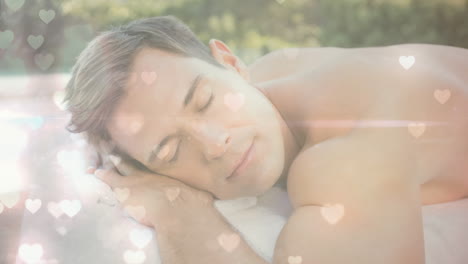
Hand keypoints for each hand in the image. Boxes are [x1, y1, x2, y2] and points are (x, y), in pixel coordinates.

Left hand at [93, 156, 214, 229]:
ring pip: (122, 164)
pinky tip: (93, 171)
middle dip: (130, 149)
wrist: (181, 211)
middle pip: (138, 159)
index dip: (147, 155)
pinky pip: (109, 179)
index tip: (143, 147)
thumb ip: (201, 195)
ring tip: (104, 149)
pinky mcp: (125, 188)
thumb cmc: (193, 204)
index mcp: (167, 174)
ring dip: (112, 157)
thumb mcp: (200, 196)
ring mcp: (139, 178)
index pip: (154, 163)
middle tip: (122, 139)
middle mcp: (152, 172)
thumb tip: (214, 194)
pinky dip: (101, 174)